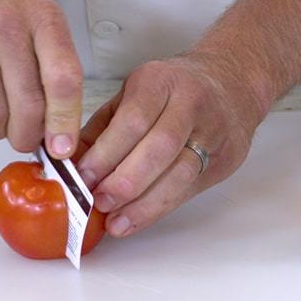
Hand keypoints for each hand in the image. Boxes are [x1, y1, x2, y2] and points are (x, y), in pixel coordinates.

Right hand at [0, 0, 82, 157]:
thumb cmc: (14, 8)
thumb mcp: (49, 25)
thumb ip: (60, 71)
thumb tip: (62, 131)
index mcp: (44, 20)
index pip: (62, 79)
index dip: (64, 120)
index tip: (63, 147)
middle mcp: (7, 28)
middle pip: (27, 104)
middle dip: (32, 136)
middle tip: (32, 140)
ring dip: (3, 131)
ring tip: (8, 120)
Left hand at [76, 53, 266, 237]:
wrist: (231, 82)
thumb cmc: (174, 88)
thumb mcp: (134, 93)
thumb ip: (103, 127)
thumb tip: (68, 164)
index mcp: (162, 80)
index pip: (134, 119)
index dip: (106, 153)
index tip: (82, 178)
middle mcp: (192, 102)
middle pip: (160, 147)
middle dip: (125, 181)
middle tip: (99, 202)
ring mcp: (215, 130)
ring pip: (181, 172)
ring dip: (145, 203)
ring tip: (117, 220)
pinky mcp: (227, 156)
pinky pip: (193, 187)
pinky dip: (162, 206)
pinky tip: (139, 217)